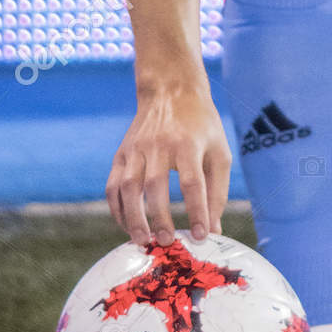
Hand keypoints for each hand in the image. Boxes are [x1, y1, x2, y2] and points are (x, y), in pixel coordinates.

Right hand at [106, 82, 231, 249]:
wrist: (171, 90)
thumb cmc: (201, 127)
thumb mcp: (219, 151)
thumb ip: (218, 191)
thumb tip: (213, 230)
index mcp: (188, 143)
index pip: (193, 182)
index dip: (197, 211)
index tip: (202, 236)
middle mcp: (159, 144)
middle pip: (156, 184)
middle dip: (160, 217)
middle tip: (167, 241)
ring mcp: (136, 148)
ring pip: (128, 186)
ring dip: (133, 216)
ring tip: (143, 240)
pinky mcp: (121, 153)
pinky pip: (113, 185)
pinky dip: (117, 209)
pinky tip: (127, 226)